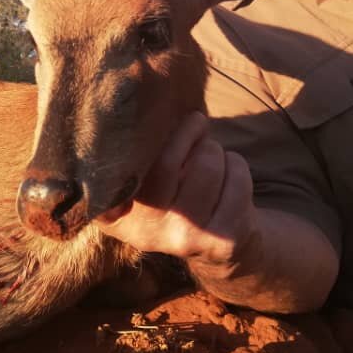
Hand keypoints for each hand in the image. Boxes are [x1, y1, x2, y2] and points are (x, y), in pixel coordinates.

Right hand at [97, 111, 258, 275]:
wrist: (219, 246)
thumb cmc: (177, 192)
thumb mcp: (145, 182)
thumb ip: (137, 153)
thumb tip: (148, 107)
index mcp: (114, 216)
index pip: (117, 173)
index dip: (136, 141)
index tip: (148, 118)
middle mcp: (145, 232)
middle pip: (166, 162)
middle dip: (189, 131)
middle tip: (196, 123)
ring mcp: (183, 239)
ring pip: (206, 166)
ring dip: (215, 150)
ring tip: (212, 156)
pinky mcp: (221, 241)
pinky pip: (237, 179)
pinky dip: (237, 165)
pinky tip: (229, 176)